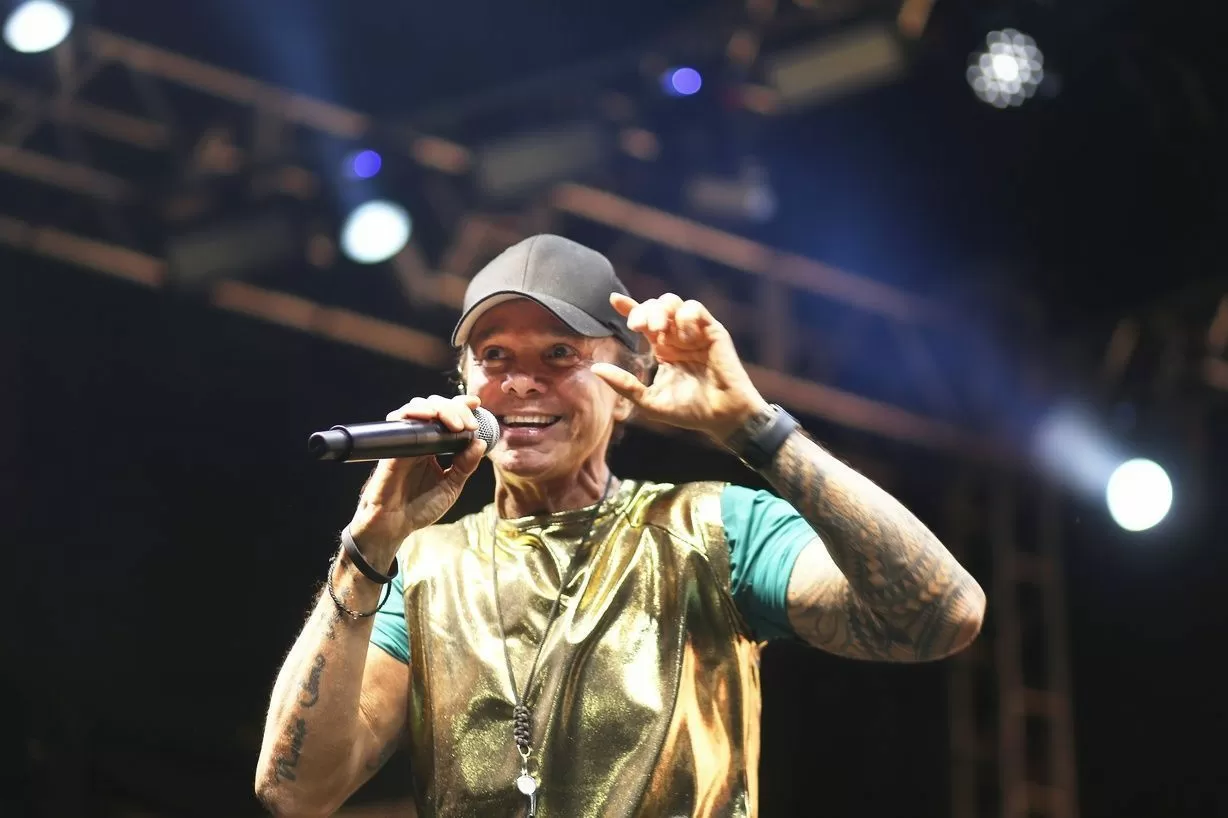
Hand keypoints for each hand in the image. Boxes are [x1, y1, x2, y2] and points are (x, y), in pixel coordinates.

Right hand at [346, 394, 486, 569]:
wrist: (394, 525)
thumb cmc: (419, 508)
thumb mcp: (451, 487)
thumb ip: (465, 466)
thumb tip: (480, 442)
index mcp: (434, 447)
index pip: (447, 418)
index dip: (460, 406)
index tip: (476, 404)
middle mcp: (419, 440)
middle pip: (435, 407)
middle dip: (454, 408)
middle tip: (467, 424)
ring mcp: (405, 441)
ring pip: (417, 408)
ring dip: (438, 408)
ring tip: (454, 423)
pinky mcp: (392, 447)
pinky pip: (398, 421)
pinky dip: (413, 413)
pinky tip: (429, 417)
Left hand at [591, 293, 768, 441]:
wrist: (721, 416)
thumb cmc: (689, 412)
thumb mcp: (649, 402)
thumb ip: (624, 385)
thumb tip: (596, 368)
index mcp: (662, 349)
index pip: (644, 321)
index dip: (628, 307)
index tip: (613, 300)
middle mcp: (677, 337)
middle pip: (655, 306)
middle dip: (644, 311)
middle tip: (640, 328)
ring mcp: (694, 332)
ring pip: (674, 301)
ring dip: (662, 311)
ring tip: (659, 332)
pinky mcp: (712, 331)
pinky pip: (695, 308)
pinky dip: (685, 318)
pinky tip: (684, 339)